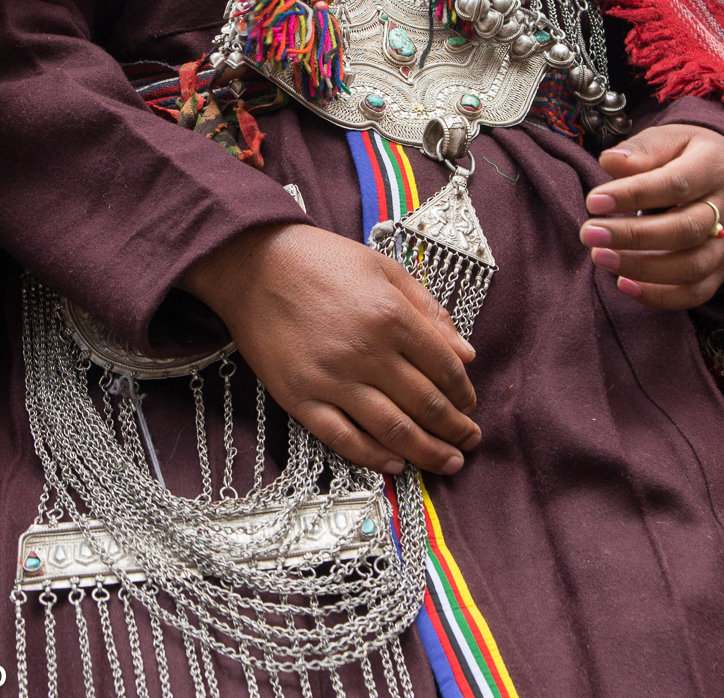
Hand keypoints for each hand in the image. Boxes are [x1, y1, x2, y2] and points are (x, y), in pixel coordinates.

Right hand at [180, 222, 480, 476]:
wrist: (253, 264)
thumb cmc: (321, 260)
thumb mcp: (383, 268)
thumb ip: (427, 308)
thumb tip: (466, 353)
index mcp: (391, 315)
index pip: (444, 367)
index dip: (464, 392)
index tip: (470, 404)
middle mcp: (366, 352)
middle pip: (424, 404)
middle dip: (455, 429)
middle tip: (469, 441)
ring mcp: (332, 380)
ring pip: (392, 431)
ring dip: (427, 452)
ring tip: (448, 462)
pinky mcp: (300, 398)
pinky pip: (344, 439)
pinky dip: (375, 458)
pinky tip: (396, 464)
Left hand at [580, 124, 723, 308]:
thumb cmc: (686, 154)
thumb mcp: (668, 138)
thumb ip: (641, 150)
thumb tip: (609, 162)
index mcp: (713, 168)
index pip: (675, 185)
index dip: (633, 195)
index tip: (593, 201)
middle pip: (685, 230)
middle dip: (633, 236)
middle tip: (589, 233)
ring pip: (691, 267)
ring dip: (641, 268)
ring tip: (600, 257)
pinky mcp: (721, 270)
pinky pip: (696, 293)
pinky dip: (660, 296)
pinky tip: (624, 284)